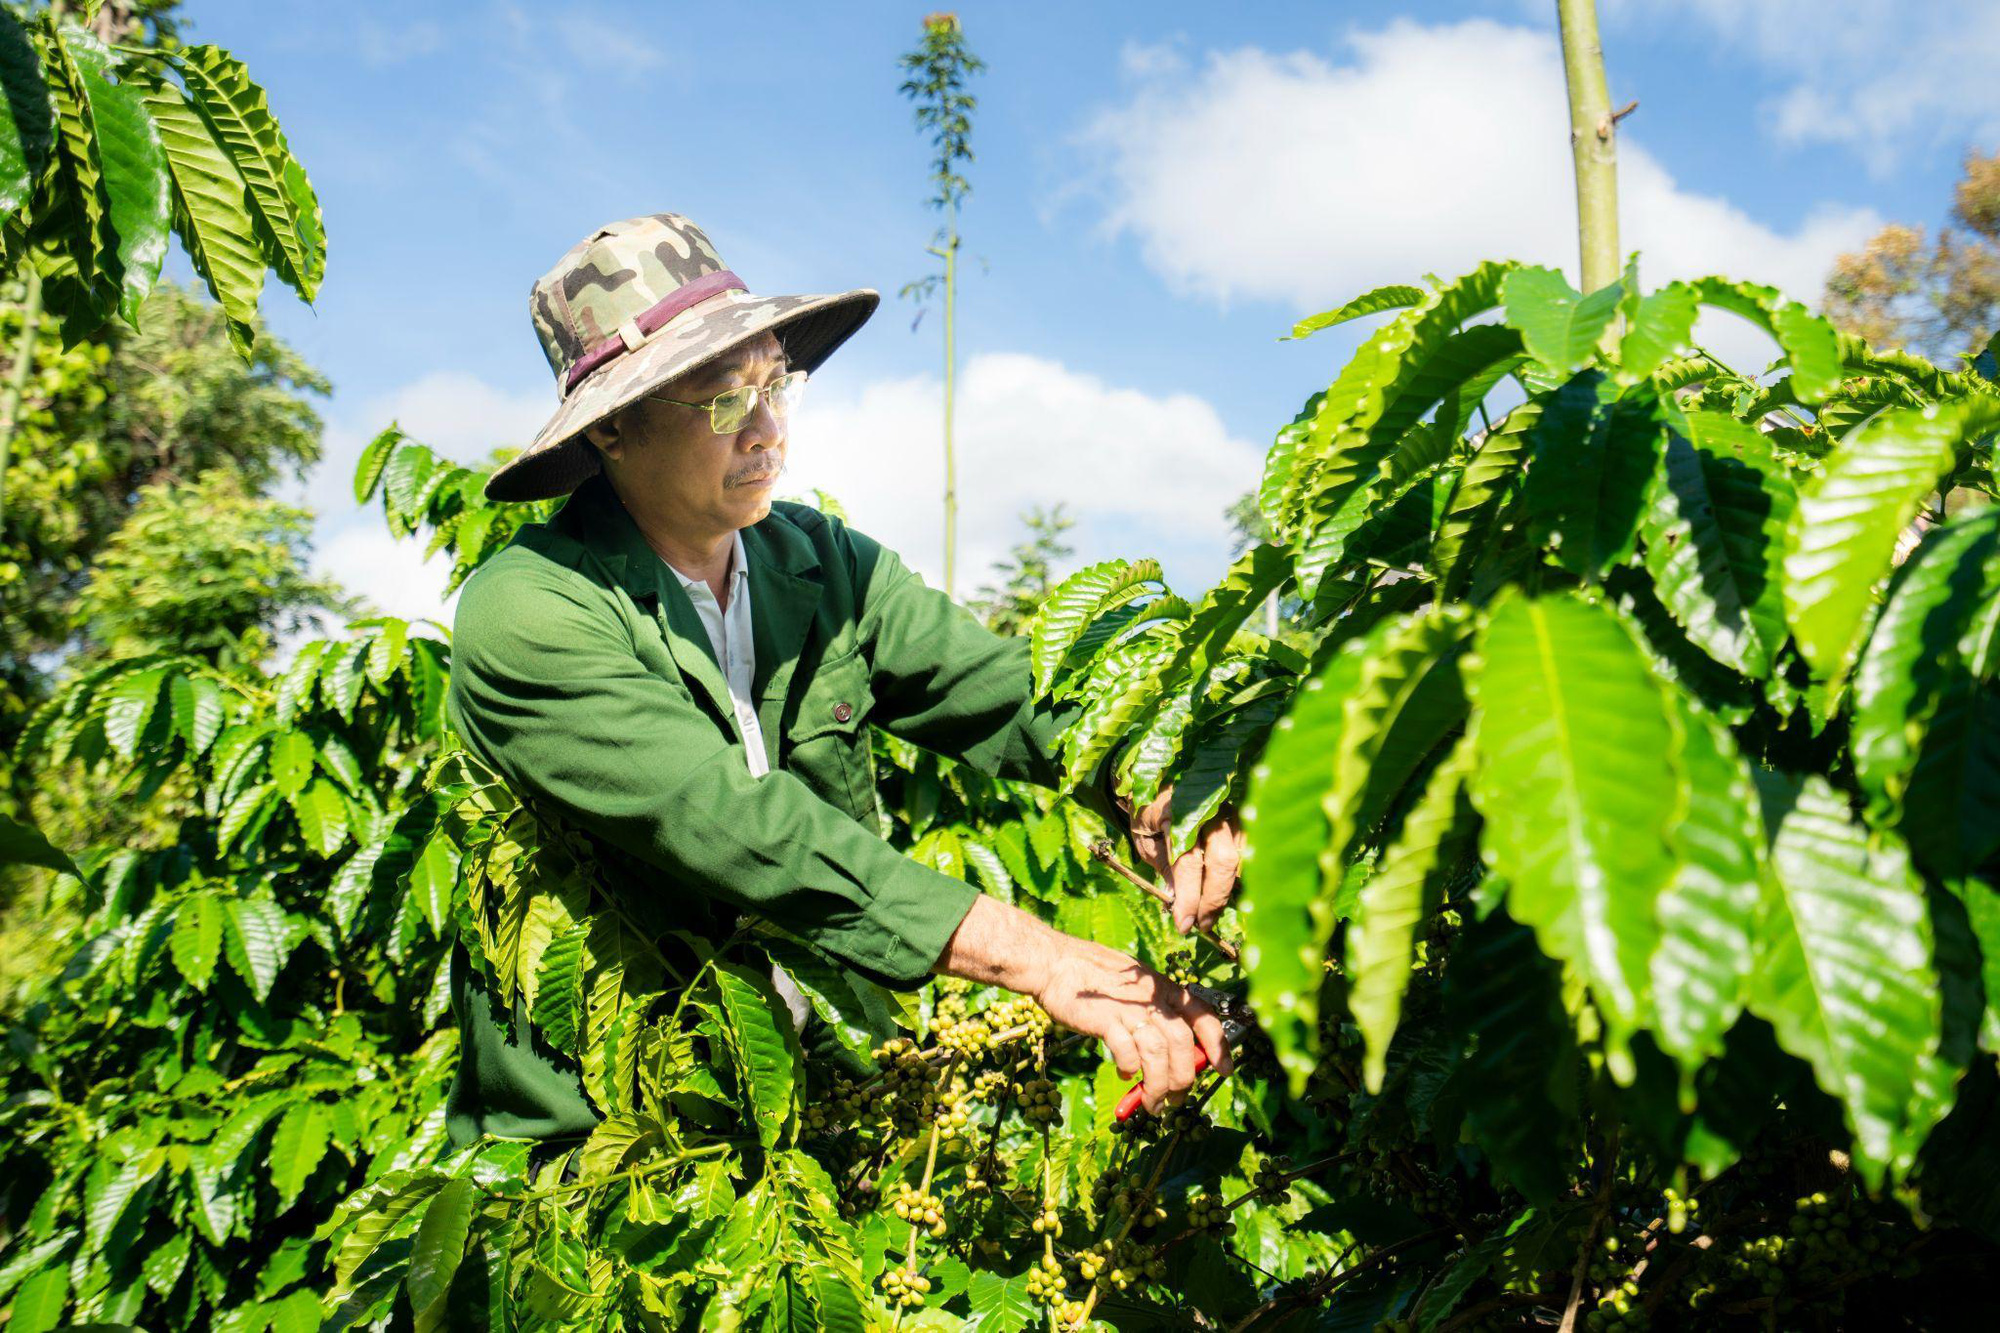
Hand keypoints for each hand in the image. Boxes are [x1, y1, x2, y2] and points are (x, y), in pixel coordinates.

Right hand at [1032, 936, 1231, 1113]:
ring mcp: (1129, 1009)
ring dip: (1158, 1086)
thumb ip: (1153, 1012)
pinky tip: (1124, 1074)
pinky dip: (1130, 1069)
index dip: (1218, 1045)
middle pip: (1182, 1044)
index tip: (1225, 1069)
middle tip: (1176, 1099)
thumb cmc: (1094, 977)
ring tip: (1151, 1103)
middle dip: (1184, 1078)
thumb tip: (1168, 1051)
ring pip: (1159, 1054)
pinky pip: (1128, 1052)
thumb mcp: (1135, 985)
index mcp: (1163, 989)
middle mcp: (1152, 999)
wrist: (1056, 963)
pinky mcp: (1106, 1020)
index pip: (1203, 1016)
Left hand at [1124, 786, 1244, 934]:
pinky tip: (1221, 894)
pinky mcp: (1242, 819)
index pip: (1188, 861)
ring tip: (1209, 915)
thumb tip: (1177, 900)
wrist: (1163, 781)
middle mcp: (1209, 809)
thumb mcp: (1144, 838)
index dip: (1188, 897)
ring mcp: (1230, 813)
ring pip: (1239, 859)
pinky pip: (1247, 854)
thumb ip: (1162, 866)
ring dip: (1226, 892)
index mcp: (1177, 811)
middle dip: (1213, 900)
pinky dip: (1236, 879)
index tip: (1184, 924)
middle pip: (1222, 861)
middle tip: (1201, 926)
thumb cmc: (1150, 812)